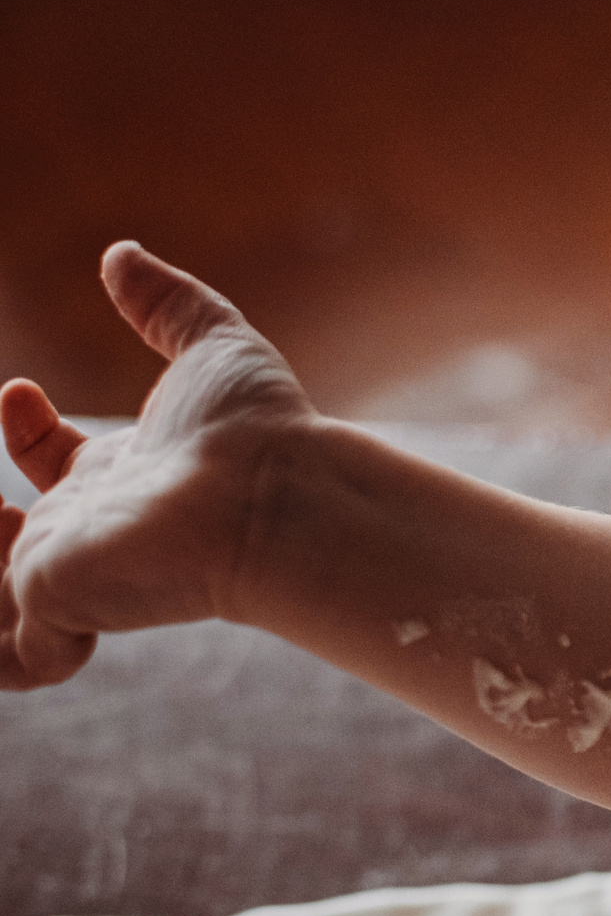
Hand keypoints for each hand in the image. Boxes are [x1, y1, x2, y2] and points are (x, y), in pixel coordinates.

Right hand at [0, 242, 316, 688]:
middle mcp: (94, 534)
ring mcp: (73, 580)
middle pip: (16, 541)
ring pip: (0, 605)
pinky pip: (8, 660)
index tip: (20, 390)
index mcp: (123, 479)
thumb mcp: (211, 343)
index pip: (55, 462)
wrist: (278, 498)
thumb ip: (167, 303)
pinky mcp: (58, 612)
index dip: (24, 429)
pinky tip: (3, 580)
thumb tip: (120, 255)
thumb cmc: (259, 432)